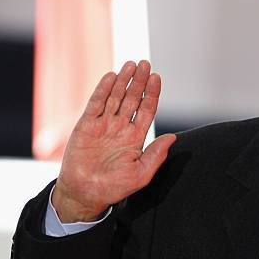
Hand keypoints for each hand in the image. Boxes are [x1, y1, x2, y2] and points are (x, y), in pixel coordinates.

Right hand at [52, 60, 175, 222]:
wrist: (85, 194)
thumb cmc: (114, 187)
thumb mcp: (141, 174)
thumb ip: (156, 155)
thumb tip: (174, 138)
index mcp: (136, 137)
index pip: (147, 109)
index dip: (152, 93)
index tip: (157, 77)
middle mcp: (121, 127)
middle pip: (133, 99)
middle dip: (139, 82)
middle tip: (146, 64)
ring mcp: (104, 125)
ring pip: (116, 97)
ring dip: (124, 81)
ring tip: (132, 65)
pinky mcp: (87, 125)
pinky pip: (96, 103)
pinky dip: (103, 90)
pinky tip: (112, 76)